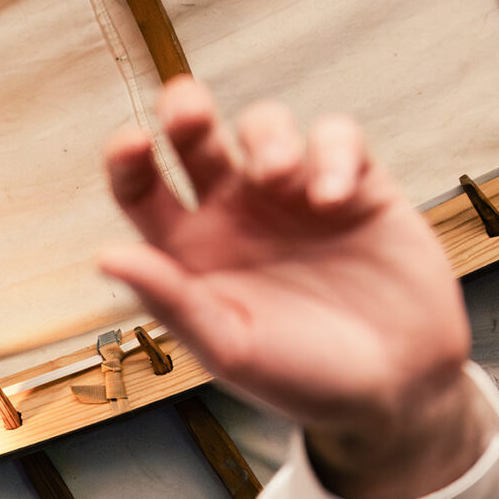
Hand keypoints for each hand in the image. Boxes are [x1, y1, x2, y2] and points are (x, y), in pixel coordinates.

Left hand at [100, 78, 483, 498]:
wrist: (393, 388)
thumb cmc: (300, 377)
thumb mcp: (227, 346)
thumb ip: (171, 299)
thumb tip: (105, 255)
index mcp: (188, 252)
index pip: (142, 192)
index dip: (128, 160)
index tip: (132, 144)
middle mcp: (234, 215)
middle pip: (196, 140)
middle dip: (186, 111)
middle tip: (186, 110)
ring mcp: (294, 196)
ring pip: (265, 126)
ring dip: (265, 136)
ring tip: (278, 176)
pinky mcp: (358, 186)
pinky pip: (337, 138)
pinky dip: (332, 152)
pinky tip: (333, 197)